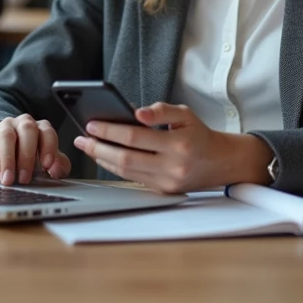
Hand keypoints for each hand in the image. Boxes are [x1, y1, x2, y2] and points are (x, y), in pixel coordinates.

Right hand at [0, 114, 71, 185]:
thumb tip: (57, 171)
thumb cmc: (29, 155)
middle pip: (27, 131)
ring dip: (8, 159)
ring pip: (7, 136)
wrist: (3, 147)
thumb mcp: (46, 159)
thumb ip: (58, 164)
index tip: (46, 166)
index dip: (48, 148)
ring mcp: (4, 126)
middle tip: (24, 179)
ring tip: (8, 179)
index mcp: (40, 128)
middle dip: (27, 156)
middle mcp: (23, 123)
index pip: (47, 132)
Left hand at [73, 103, 272, 193]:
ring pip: (126, 171)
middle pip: (125, 158)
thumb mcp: (185, 114)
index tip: (91, 124)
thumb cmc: (199, 134)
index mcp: (178, 143)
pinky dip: (115, 167)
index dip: (110, 130)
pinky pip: (133, 178)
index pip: (135, 136)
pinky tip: (104, 157)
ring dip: (102, 159)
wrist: (220, 162)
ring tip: (88, 146)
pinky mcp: (163, 192)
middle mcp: (172, 166)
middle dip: (99, 147)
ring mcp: (167, 182)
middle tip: (82, 138)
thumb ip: (161, 110)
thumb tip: (136, 113)